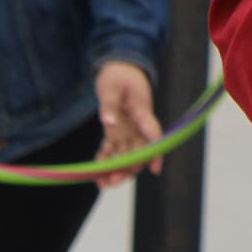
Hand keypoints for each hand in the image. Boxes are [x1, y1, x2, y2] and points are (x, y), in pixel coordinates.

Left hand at [93, 60, 162, 186]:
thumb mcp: (112, 86)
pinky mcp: (116, 132)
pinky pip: (112, 150)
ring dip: (116, 170)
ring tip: (102, 182)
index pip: (153, 133)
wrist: (118, 69)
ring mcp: (127, 130)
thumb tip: (108, 124)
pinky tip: (96, 169)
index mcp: (142, 112)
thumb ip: (109, 105)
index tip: (156, 169)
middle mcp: (137, 125)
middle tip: (113, 180)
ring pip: (126, 155)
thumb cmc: (118, 75)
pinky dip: (105, 160)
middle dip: (129, 168)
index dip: (156, 152)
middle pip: (139, 151)